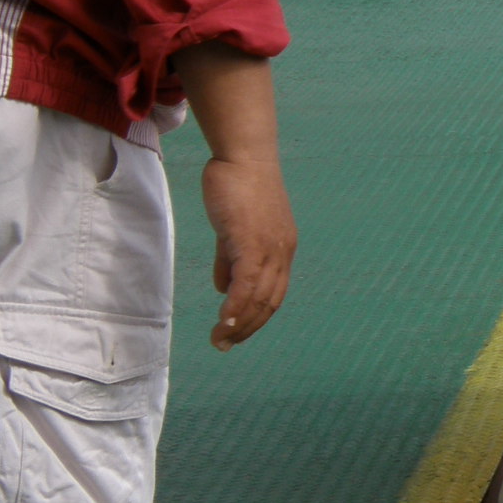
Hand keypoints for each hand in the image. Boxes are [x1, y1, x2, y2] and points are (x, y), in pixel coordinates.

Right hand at [202, 157, 295, 349]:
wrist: (243, 157)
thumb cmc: (238, 187)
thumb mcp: (235, 229)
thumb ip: (230, 259)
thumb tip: (225, 288)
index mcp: (282, 250)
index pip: (274, 295)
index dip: (256, 317)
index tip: (236, 334)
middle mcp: (282, 252)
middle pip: (270, 302)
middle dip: (248, 329)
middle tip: (224, 345)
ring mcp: (271, 247)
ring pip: (259, 297)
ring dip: (240, 323)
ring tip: (220, 339)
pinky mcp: (253, 240)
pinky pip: (247, 282)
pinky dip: (237, 306)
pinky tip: (225, 320)